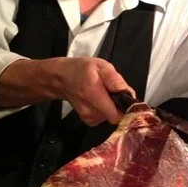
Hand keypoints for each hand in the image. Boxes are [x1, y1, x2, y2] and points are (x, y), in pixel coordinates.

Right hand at [0, 57, 133, 125]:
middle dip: (119, 104)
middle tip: (114, 91)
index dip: (125, 107)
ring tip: (105, 93)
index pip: (116, 114)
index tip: (125, 97)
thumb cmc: (82, 69)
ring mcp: (89, 118)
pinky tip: (100, 99)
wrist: (61, 79)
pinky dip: (106, 109)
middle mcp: (90, 110)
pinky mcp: (89, 121)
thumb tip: (125, 91)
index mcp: (93, 95)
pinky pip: (105, 117)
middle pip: (116, 115)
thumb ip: (113, 78)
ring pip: (111, 116)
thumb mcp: (100, 65)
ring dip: (112, 106)